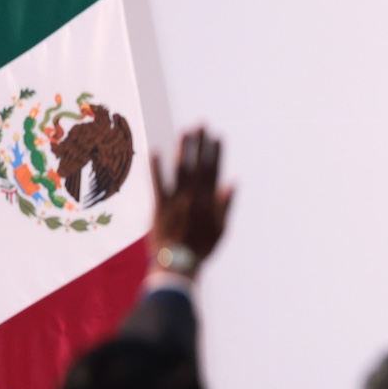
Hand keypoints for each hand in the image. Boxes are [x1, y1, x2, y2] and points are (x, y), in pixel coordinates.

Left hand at [149, 127, 233, 272]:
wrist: (178, 264)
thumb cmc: (201, 249)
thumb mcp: (221, 229)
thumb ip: (225, 205)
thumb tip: (231, 182)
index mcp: (209, 201)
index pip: (214, 171)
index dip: (216, 152)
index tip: (218, 136)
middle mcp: (193, 197)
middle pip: (198, 165)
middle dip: (201, 144)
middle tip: (201, 124)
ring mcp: (176, 200)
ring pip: (181, 170)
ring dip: (183, 149)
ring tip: (185, 132)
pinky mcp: (160, 206)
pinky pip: (158, 183)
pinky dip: (157, 168)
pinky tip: (156, 151)